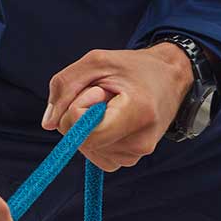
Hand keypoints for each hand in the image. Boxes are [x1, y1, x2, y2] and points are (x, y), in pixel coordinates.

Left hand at [42, 44, 193, 171]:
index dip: (77, 113)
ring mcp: (138, 154)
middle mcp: (140, 141)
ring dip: (89, 126)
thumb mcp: (96, 62)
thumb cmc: (133, 67)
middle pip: (83, 142)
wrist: (170, 78)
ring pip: (87, 149)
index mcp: (137, 113)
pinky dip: (96, 136)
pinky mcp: (132, 158)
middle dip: (82, 116)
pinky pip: (97, 154)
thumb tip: (49, 124)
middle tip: (107, 95)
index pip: (87, 134)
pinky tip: (113, 120)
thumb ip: (65, 86)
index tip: (96, 91)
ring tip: (114, 106)